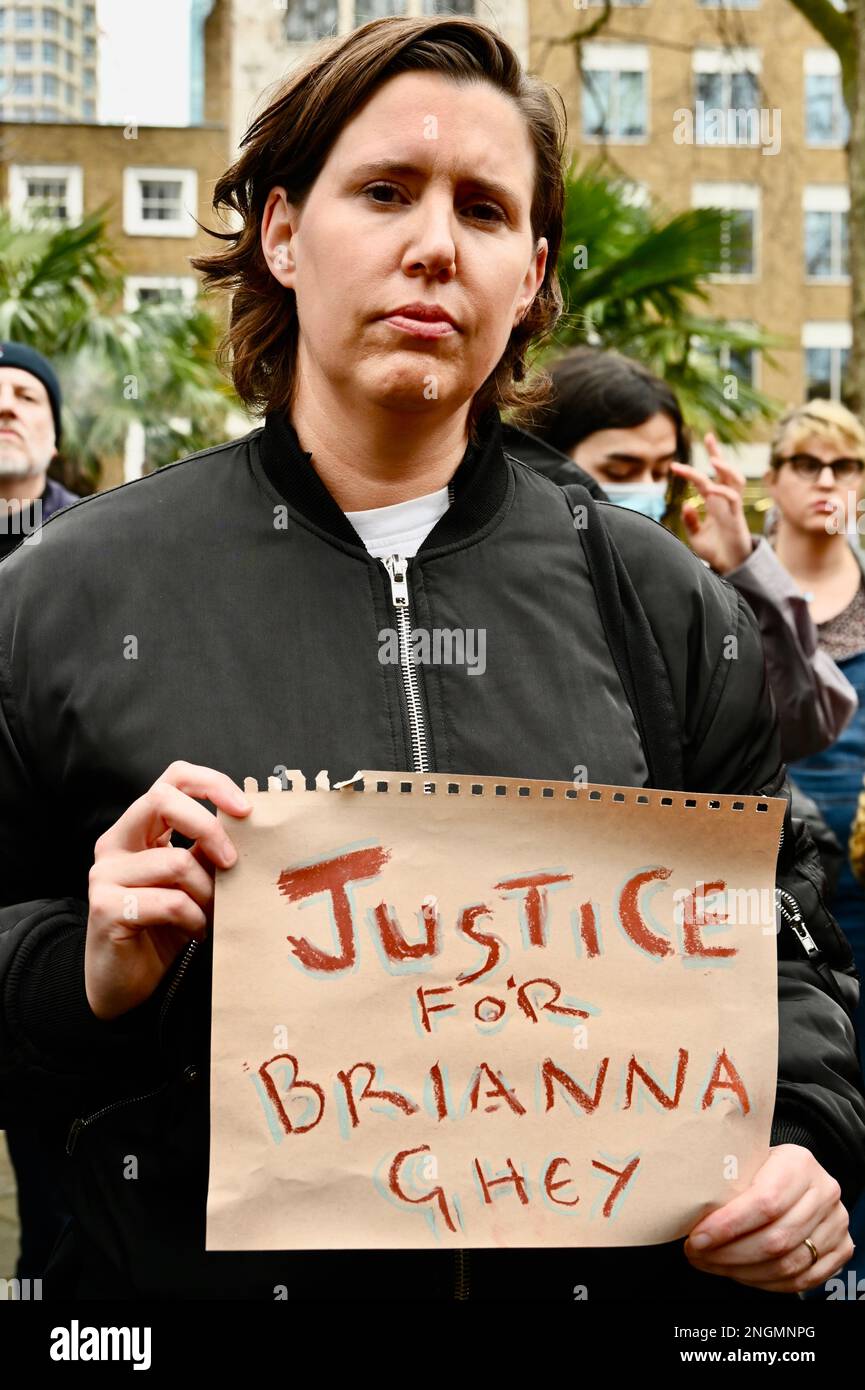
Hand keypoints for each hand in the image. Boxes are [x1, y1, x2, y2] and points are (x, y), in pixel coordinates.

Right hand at [85, 760, 250, 1019]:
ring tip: (210, 913)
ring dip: (207, 892)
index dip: (211, 784)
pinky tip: (194, 932)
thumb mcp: (193, 883)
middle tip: (232, 862)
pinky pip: (170, 901)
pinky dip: (194, 919)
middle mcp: (116, 844)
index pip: (172, 779)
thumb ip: (207, 853)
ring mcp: (106, 873)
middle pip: (162, 799)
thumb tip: (251, 829)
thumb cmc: (163, 930)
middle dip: (209, 828)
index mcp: (138, 830)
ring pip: (175, 860)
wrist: (125, 985)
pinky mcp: (106, 906)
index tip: (244, 810)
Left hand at [671, 433, 752, 574]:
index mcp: (713, 502)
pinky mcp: (736, 518)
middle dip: (717, 452)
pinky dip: (722, 492)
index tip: (673, 464)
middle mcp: (724, 501)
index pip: (704, 479)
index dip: (690, 470)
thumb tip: (686, 503)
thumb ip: (690, 521)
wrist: (730, 567)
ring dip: (725, 468)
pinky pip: (733, 499)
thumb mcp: (696, 536)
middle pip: (724, 470)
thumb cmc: (715, 551)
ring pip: (735, 479)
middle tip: (708, 436)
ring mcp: (732, 507)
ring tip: (713, 458)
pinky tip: (710, 489)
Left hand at [684, 1145, 852, 1292]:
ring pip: (786, 1264)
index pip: (764, 1202)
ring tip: (712, 1265)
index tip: (697, 1238)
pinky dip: (765, 1283)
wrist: (800, 1172)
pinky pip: (801, 1279)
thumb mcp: (749, 1159)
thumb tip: (685, 1209)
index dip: (728, 1226)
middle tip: (697, 1255)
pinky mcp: (841, 1248)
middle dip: (729, 1255)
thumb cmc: (763, 1166)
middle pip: (775, 1239)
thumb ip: (728, 1180)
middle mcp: (824, 1193)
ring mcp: (836, 1223)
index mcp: (799, 1163)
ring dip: (742, 1272)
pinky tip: (739, 1274)